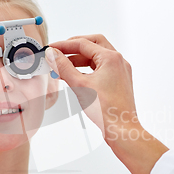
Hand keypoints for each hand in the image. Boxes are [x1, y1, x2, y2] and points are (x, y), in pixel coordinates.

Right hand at [46, 35, 167, 173]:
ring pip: (97, 57)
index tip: (51, 49)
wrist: (121, 129)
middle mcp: (118, 62)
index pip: (83, 43)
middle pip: (93, 44)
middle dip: (73, 48)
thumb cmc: (107, 111)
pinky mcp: (119, 81)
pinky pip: (101, 68)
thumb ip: (63, 67)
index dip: (64, 45)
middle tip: (58, 52)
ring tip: (62, 67)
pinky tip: (75, 76)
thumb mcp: (79, 85)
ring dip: (79, 59)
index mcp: (111, 58)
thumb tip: (53, 55)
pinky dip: (87, 69)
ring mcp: (120, 71)